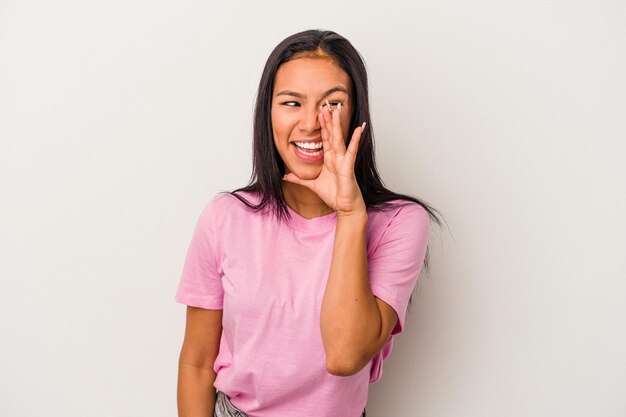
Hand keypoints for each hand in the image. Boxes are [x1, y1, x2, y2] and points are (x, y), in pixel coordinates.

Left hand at [283, 100, 366, 215]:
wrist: (345, 206)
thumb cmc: (333, 195)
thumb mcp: (312, 184)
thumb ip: (299, 179)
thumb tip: (285, 176)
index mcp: (329, 159)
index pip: (325, 137)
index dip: (322, 125)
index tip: (320, 112)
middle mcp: (337, 156)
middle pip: (331, 134)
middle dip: (328, 119)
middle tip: (327, 103)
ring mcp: (343, 159)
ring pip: (339, 138)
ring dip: (337, 124)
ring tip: (336, 110)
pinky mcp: (348, 166)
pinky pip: (352, 150)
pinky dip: (355, 139)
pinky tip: (358, 129)